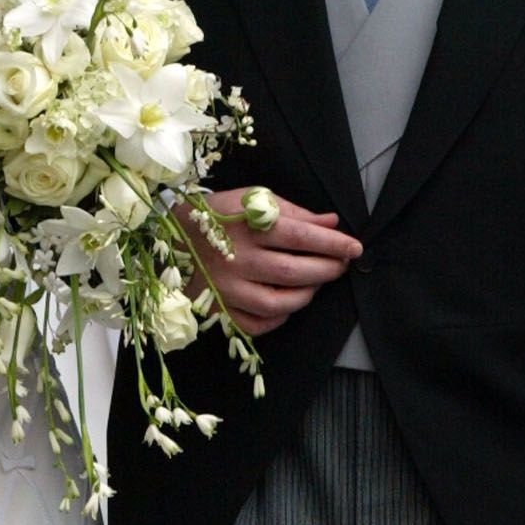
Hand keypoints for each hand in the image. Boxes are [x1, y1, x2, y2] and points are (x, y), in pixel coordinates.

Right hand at [184, 187, 361, 338]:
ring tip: (316, 283)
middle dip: (327, 270)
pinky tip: (287, 304)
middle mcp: (236, 259)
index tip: (355, 248)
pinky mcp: (217, 309)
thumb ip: (295, 212)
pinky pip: (255, 324)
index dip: (334, 244)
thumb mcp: (254, 199)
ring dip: (307, 296)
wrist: (169, 233)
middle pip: (294, 272)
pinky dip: (278, 318)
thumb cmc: (217, 214)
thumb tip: (331, 224)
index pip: (301, 236)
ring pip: (278, 304)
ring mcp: (226, 288)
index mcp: (247, 226)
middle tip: (341, 265)